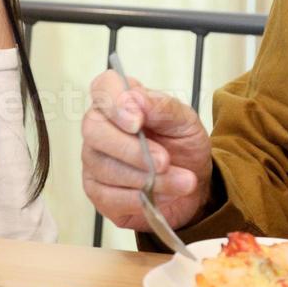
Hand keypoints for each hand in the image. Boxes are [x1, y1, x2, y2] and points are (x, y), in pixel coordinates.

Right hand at [81, 69, 213, 230]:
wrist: (194, 186)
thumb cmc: (183, 146)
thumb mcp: (186, 122)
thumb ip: (162, 107)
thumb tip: (134, 98)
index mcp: (121, 101)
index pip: (103, 87)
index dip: (114, 103)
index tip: (139, 122)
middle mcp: (100, 127)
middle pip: (94, 130)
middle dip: (131, 149)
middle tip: (165, 161)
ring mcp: (94, 160)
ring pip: (105, 167)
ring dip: (148, 178)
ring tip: (182, 181)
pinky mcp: (96, 191)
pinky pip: (108, 196)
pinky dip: (138, 199)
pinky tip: (160, 197)